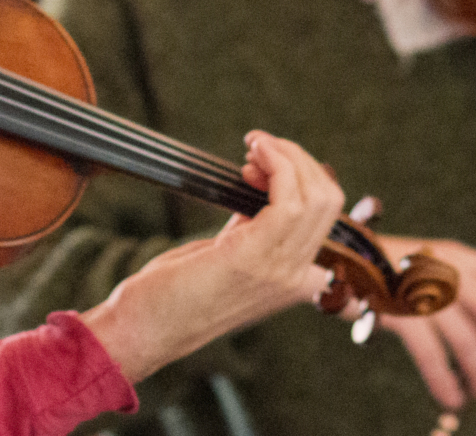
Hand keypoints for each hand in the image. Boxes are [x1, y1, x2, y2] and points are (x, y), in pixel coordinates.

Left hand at [79, 131, 344, 382]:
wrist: (147, 329)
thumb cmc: (175, 292)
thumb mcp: (226, 255)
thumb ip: (251, 230)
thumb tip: (260, 188)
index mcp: (294, 277)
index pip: (329, 217)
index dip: (303, 178)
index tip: (262, 168)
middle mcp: (296, 277)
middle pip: (328, 200)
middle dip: (296, 158)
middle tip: (257, 149)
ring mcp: (279, 270)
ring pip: (315, 196)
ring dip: (285, 155)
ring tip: (254, 146)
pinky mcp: (253, 257)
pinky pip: (288, 201)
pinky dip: (276, 165)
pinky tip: (252, 156)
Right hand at [375, 237, 475, 409]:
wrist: (326, 260)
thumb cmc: (376, 272)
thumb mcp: (424, 268)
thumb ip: (455, 288)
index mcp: (456, 256)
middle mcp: (445, 267)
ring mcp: (420, 286)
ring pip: (467, 338)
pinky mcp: (396, 307)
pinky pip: (430, 351)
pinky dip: (444, 379)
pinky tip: (450, 397)